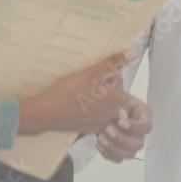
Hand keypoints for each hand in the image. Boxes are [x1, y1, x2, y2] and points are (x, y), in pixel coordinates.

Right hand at [18, 50, 135, 135]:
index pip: (118, 77)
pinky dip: (94, 111)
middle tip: (87, 85)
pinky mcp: (94, 129)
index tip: (92, 75)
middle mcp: (114, 111)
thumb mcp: (90, 73)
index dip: (105, 72)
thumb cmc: (67, 92)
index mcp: (116, 96)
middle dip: (105, 86)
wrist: (47, 113)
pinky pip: (100, 117)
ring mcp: (104, 122)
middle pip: (116, 92)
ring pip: (109, 105)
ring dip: (101, 99)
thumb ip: (113, 63)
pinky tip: (81, 106)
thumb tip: (133, 53)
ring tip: (85, 95)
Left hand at [96, 94, 151, 162]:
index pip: (146, 127)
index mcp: (143, 115)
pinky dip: (107, 154)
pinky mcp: (121, 149)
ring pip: (129, 154)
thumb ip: (121, 105)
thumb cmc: (114, 99)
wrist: (105, 104)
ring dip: (113, 148)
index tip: (120, 122)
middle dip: (122, 139)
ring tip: (100, 137)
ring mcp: (131, 142)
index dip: (134, 127)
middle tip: (108, 129)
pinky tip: (98, 143)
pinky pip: (118, 159)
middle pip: (139, 144)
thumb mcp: (119, 96)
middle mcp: (139, 131)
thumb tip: (121, 116)